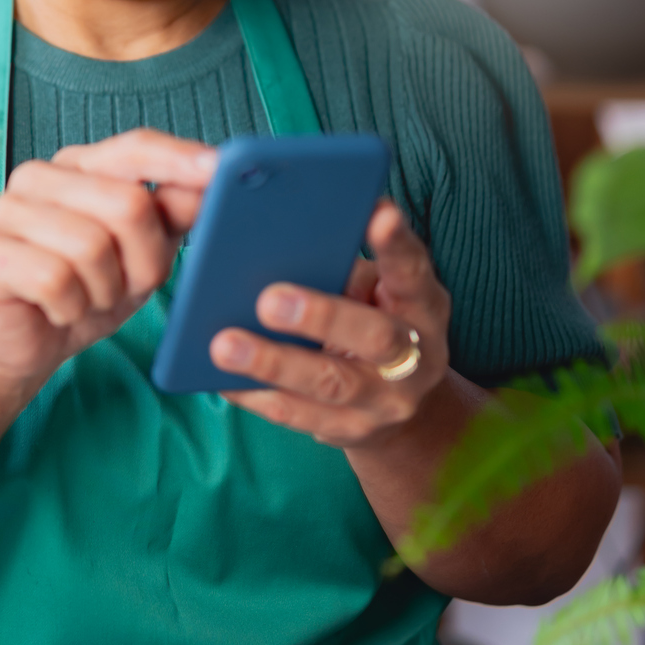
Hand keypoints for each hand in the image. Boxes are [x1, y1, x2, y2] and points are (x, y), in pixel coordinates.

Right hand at [0, 129, 217, 416]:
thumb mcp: (143, 257)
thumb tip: (210, 180)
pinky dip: (71, 308)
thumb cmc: (87, 292)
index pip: (135, 147)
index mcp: (80, 165)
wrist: (26, 346)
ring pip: (91, 246)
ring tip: (88, 299)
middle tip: (126, 286)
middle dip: (142, 261)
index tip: (221, 169)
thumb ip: (172, 215)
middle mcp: (38, 176)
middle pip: (126, 204)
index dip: (179, 159)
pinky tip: (57, 310)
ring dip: (103, 291)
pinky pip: (55, 280)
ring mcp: (5, 209)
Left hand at [208, 200, 450, 445]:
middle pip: (374, 336)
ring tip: (224, 345)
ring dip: (273, 363)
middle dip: (320, 316)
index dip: (397, 244)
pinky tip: (221, 377)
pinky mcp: (351, 431)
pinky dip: (255, 394)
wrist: (406, 410)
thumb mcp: (378, 295)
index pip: (413, 271)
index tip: (378, 213)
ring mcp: (386, 401)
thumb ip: (345, 272)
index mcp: (423, 307)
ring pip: (330, 383)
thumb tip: (279, 247)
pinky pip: (297, 414)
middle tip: (268, 300)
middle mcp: (415, 356)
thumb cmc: (375, 324)